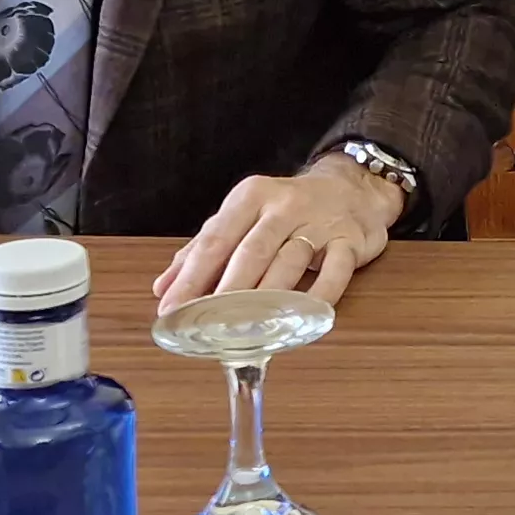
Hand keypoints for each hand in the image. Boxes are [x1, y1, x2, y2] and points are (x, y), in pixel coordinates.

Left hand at [156, 155, 404, 312]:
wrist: (352, 188)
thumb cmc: (286, 209)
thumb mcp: (242, 217)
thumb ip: (202, 249)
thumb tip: (162, 288)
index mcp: (250, 197)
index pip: (215, 240)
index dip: (191, 277)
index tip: (173, 309)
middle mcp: (283, 205)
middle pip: (251, 251)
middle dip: (227, 291)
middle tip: (208, 324)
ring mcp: (319, 222)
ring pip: (290, 261)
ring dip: (268, 297)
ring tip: (249, 327)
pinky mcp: (349, 240)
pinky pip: (335, 271)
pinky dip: (320, 296)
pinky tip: (303, 316)